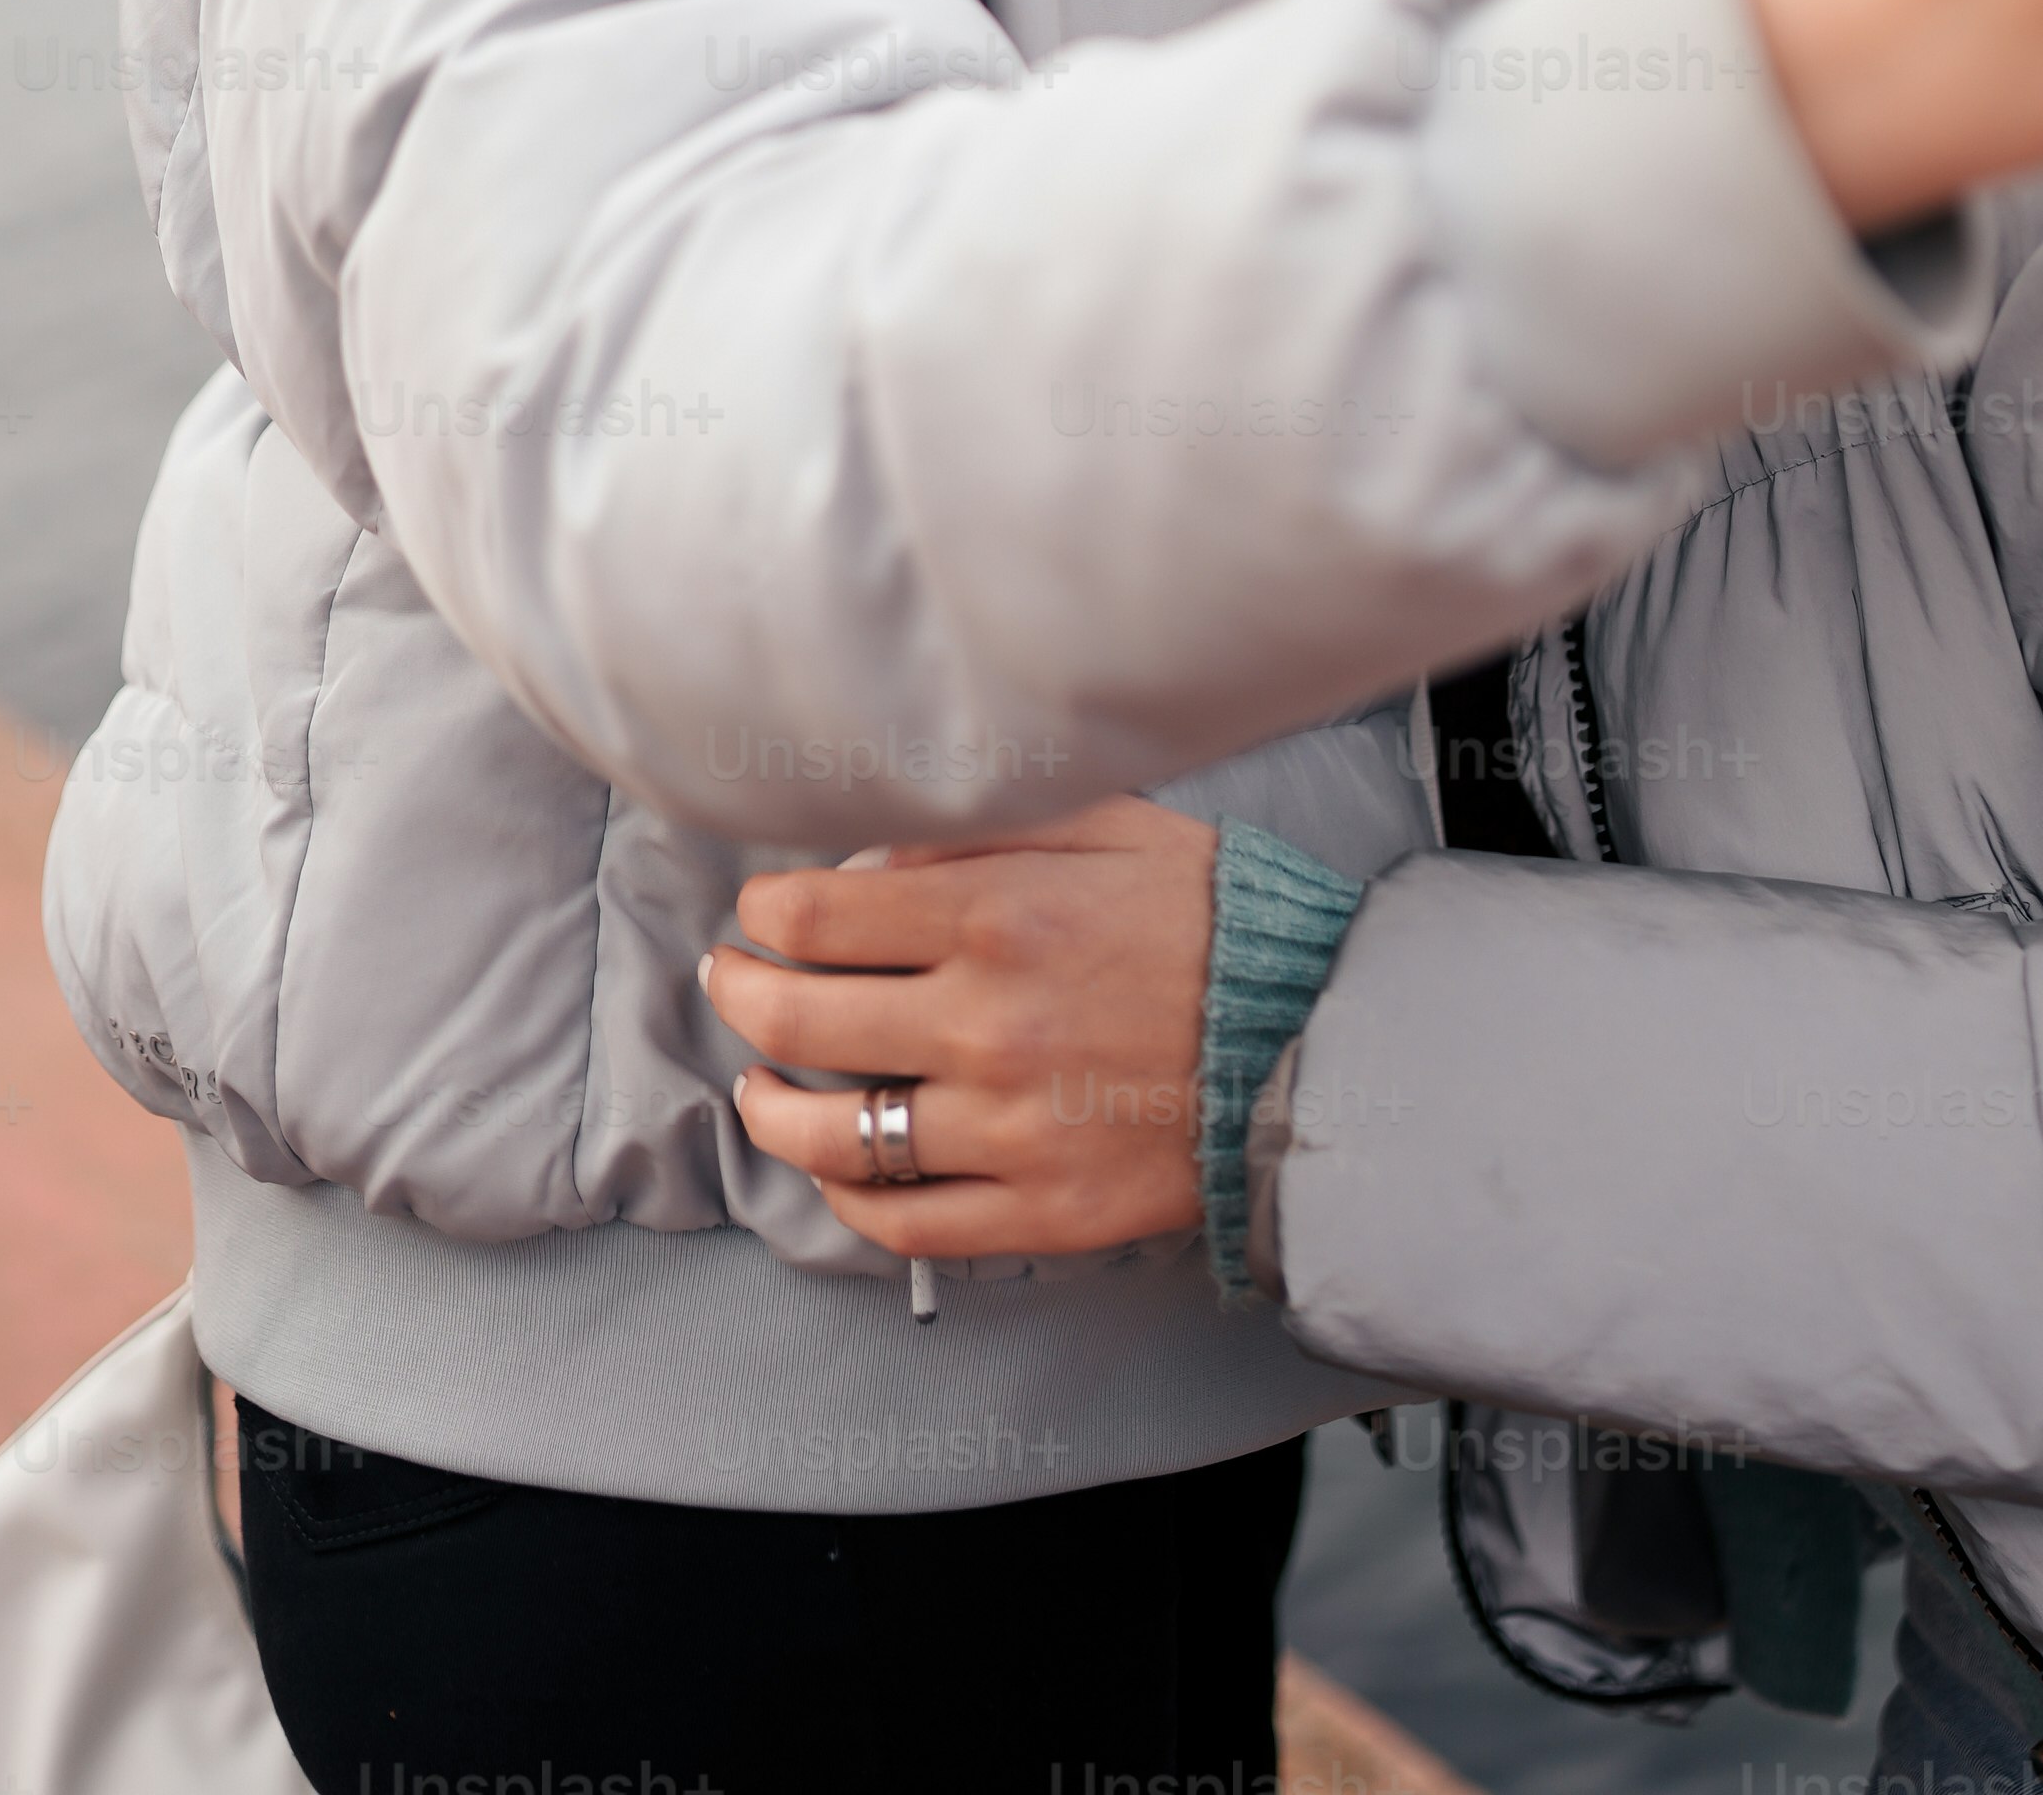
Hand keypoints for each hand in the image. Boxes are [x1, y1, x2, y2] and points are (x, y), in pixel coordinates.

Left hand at [703, 798, 1216, 1260]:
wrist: (1308, 1038)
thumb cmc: (1210, 918)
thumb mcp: (1110, 823)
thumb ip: (987, 826)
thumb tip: (874, 853)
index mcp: (998, 913)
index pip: (814, 917)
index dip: (764, 910)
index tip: (761, 907)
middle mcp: (985, 1022)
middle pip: (798, 1016)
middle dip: (743, 990)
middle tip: (734, 978)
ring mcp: (1005, 1126)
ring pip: (831, 1131)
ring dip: (771, 1104)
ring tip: (759, 1085)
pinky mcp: (1033, 1209)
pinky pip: (901, 1219)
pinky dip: (845, 1196)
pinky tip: (832, 1164)